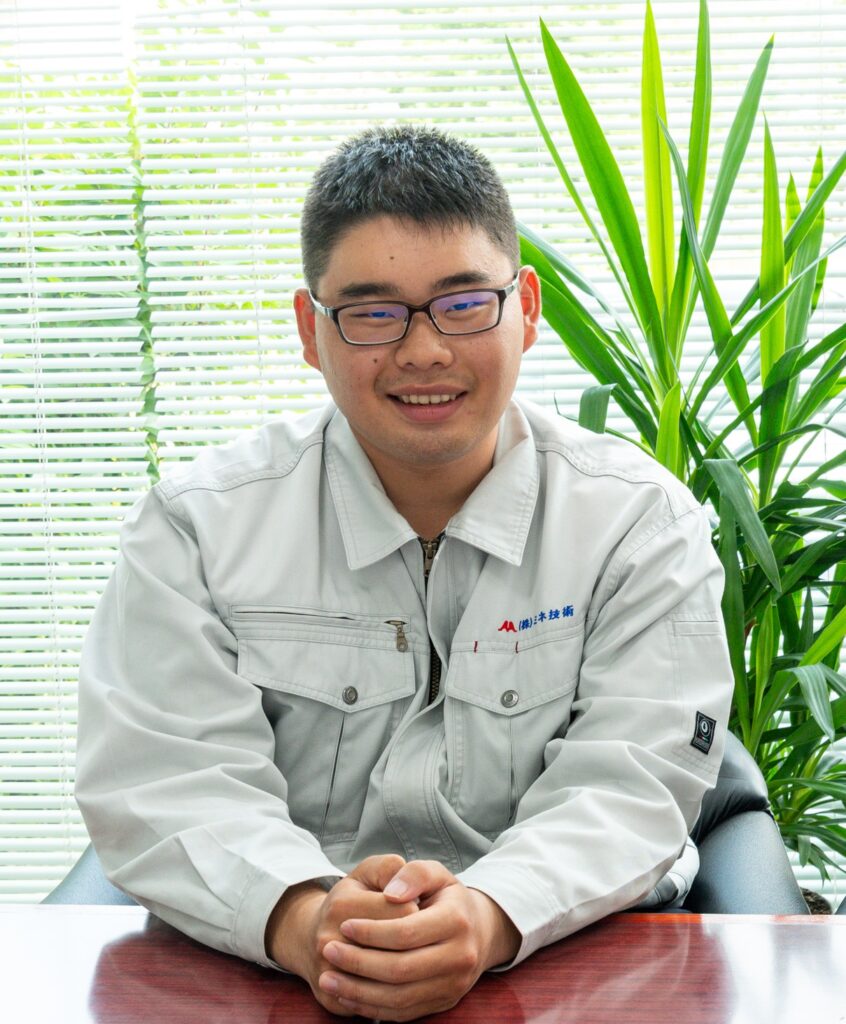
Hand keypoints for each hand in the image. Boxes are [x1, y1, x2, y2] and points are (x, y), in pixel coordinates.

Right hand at [265, 854, 419, 1017]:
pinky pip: (372, 1006)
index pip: (403, 914)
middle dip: (416, 943)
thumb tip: (402, 881)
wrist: (311, 937)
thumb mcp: (368, 873)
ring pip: (386, 984)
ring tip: (406, 954)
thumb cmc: (351, 900)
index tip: (417, 909)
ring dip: (406, 972)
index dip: (418, 911)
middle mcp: (329, 941)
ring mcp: (328, 974)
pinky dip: (391, 996)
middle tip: (416, 935)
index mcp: (342, 905)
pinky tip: (397, 982)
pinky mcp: (331, 1001)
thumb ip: (389, 868)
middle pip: (396, 950)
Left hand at [317, 859, 520, 1021]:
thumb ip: (413, 873)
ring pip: (399, 997)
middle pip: (401, 969)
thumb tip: (390, 893)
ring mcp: (453, 985)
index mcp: (457, 920)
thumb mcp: (435, 873)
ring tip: (328, 977)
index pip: (406, 931)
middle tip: (329, 951)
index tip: (344, 925)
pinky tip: (347, 994)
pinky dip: (371, 1007)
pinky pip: (403, 1013)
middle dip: (359, 963)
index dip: (372, 931)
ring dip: (358, 991)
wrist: (477, 931)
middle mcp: (460, 957)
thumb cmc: (446, 898)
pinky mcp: (443, 1003)